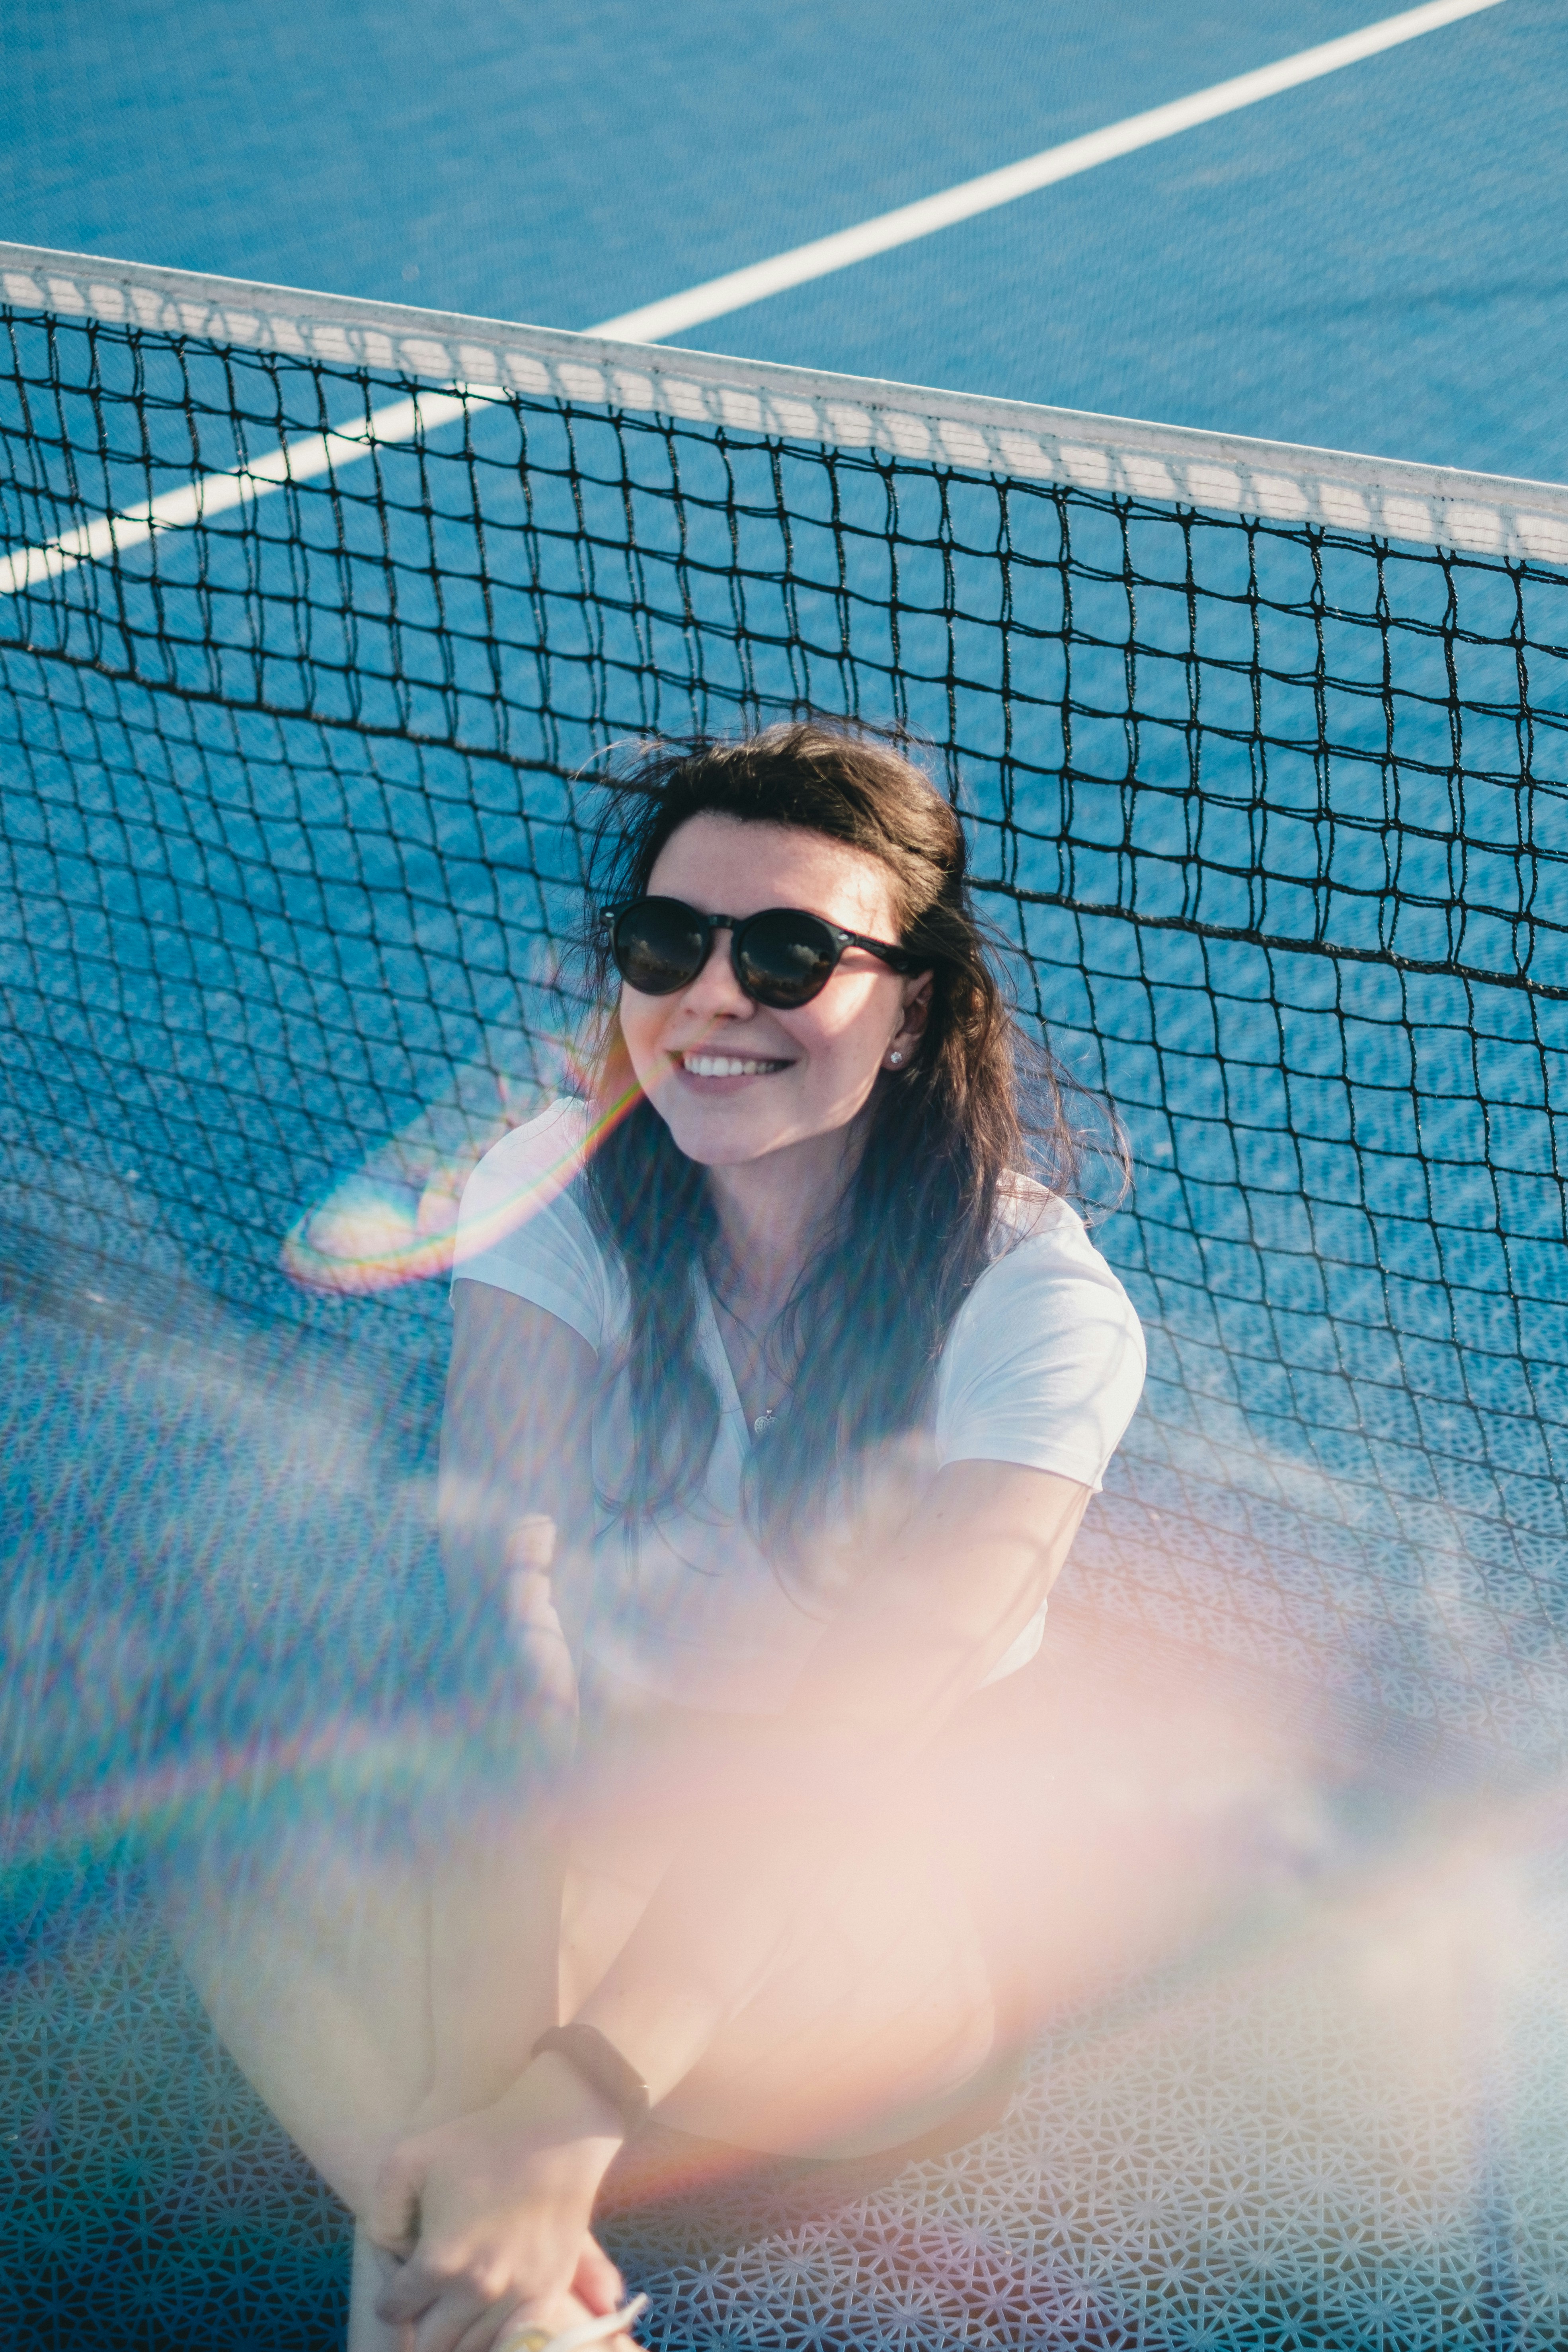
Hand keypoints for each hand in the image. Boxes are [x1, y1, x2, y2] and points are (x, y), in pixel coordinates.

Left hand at [370, 2059, 625, 2351]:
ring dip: (455, 2335)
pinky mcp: (547, 2294)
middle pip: (430, 2342)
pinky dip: (494, 2344)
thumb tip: (391, 2255)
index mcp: (439, 2262)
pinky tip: (484, 2327)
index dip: (390, 2297)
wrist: (554, 2134)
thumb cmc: (479, 2141)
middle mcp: (476, 2290)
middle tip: (425, 2301)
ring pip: (469, 2348)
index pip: (393, 2311)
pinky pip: (515, 2347)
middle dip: (420, 2324)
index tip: (400, 2281)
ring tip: (453, 2309)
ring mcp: (516, 2296)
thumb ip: (381, 2217)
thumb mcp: (406, 2160)